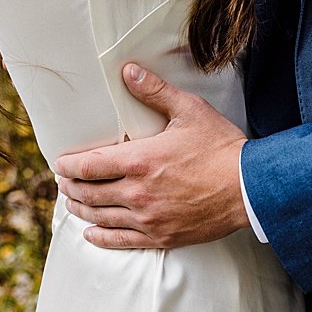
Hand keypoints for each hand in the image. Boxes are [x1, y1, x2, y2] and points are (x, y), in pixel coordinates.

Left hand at [53, 64, 249, 248]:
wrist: (250, 187)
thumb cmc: (221, 147)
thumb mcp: (190, 111)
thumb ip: (155, 91)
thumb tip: (128, 71)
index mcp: (139, 161)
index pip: (87, 165)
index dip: (67, 165)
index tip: (61, 162)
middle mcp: (136, 193)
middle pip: (87, 192)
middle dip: (71, 186)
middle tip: (65, 181)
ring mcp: (147, 218)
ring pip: (98, 216)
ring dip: (80, 209)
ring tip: (73, 202)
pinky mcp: (160, 236)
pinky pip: (119, 240)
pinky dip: (99, 236)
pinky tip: (91, 232)